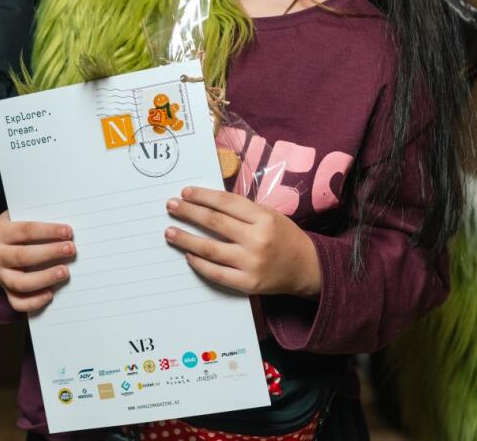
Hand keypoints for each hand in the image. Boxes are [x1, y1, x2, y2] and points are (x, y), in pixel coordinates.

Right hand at [0, 210, 74, 312]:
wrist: (1, 244)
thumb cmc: (20, 230)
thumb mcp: (24, 218)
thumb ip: (41, 219)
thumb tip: (66, 228)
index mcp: (0, 232)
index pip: (26, 230)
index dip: (48, 231)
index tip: (68, 231)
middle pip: (23, 256)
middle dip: (49, 253)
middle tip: (70, 249)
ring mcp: (0, 275)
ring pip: (20, 282)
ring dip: (45, 278)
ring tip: (64, 272)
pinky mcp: (6, 291)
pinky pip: (18, 302)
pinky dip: (34, 301)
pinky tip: (50, 294)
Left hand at [165, 186, 321, 297]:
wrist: (307, 268)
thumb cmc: (284, 237)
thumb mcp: (269, 215)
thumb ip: (242, 211)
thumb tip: (206, 203)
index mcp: (263, 218)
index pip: (226, 202)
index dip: (203, 196)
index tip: (185, 193)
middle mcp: (257, 239)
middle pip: (214, 222)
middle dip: (188, 213)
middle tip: (171, 206)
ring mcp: (251, 263)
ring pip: (210, 249)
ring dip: (186, 239)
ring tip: (170, 232)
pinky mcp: (248, 283)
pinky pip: (217, 273)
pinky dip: (200, 264)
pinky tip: (189, 255)